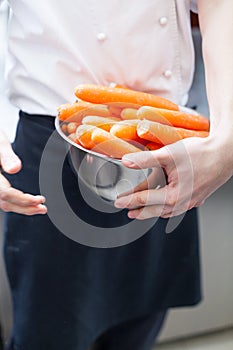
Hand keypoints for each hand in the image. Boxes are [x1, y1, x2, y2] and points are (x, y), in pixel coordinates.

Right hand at [0, 130, 46, 214]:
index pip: (6, 193)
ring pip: (4, 203)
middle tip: (43, 209)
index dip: (23, 199)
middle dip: (25, 208)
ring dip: (22, 208)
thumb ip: (6, 156)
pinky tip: (28, 203)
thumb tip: (15, 169)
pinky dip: (17, 203)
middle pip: (5, 202)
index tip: (39, 199)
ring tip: (39, 208)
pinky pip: (4, 199)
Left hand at [115, 135, 232, 218]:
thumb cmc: (201, 154)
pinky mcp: (197, 197)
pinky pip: (177, 207)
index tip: (117, 202)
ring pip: (166, 210)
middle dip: (139, 211)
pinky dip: (166, 207)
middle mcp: (182, 203)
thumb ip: (145, 160)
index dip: (128, 200)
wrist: (225, 154)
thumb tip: (126, 162)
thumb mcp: (168, 155)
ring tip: (143, 210)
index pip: (144, 200)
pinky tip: (164, 204)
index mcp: (173, 196)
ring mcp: (191, 202)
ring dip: (152, 210)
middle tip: (127, 212)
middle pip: (155, 210)